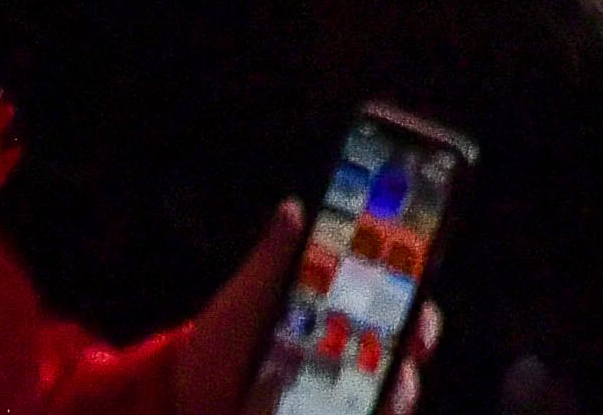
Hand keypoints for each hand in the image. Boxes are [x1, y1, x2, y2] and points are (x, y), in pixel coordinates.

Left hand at [167, 204, 436, 414]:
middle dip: (416, 344)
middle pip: (404, 351)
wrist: (183, 399)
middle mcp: (348, 361)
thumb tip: (293, 208)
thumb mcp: (246, 297)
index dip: (415, 294)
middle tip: (413, 339)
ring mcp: (338, 399)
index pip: (393, 303)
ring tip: (389, 385)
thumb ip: (273, 258)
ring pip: (390, 396)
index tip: (419, 288)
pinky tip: (363, 409)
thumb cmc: (220, 345)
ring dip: (398, 389)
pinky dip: (374, 414)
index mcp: (336, 319)